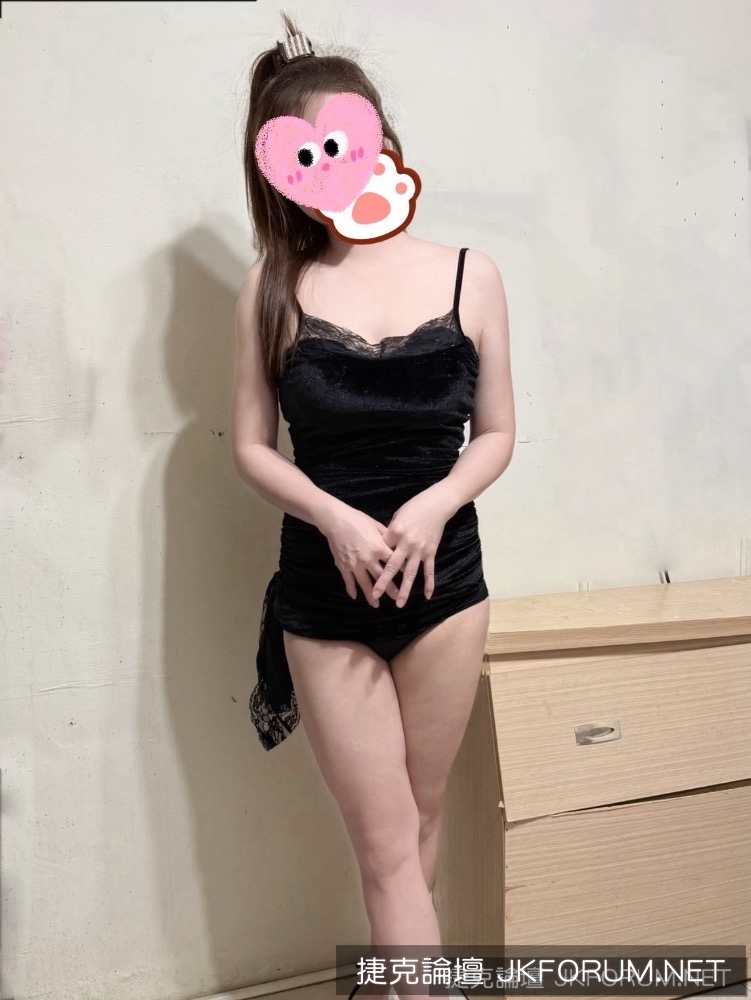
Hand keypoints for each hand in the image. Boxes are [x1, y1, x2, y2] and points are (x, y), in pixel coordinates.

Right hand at [318, 505, 400, 606]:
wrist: (335, 520)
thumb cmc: (357, 519)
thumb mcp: (376, 525)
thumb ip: (387, 536)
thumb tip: (396, 543)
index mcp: (379, 548)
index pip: (393, 562)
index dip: (401, 570)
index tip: (407, 577)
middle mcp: (368, 559)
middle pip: (382, 577)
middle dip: (390, 589)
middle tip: (397, 598)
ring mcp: (355, 565)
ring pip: (365, 584)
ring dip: (371, 596)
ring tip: (376, 605)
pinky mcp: (343, 566)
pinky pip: (348, 581)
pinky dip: (351, 590)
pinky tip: (354, 597)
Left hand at [372, 490, 452, 606]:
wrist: (436, 505)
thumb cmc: (414, 507)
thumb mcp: (397, 517)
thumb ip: (389, 532)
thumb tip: (382, 545)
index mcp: (395, 533)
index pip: (381, 550)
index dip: (373, 561)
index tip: (363, 571)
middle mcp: (406, 544)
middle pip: (392, 567)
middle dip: (383, 582)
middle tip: (375, 595)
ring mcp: (419, 550)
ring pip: (411, 573)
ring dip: (405, 590)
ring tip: (400, 604)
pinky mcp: (431, 552)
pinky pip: (429, 570)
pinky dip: (429, 583)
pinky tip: (427, 596)